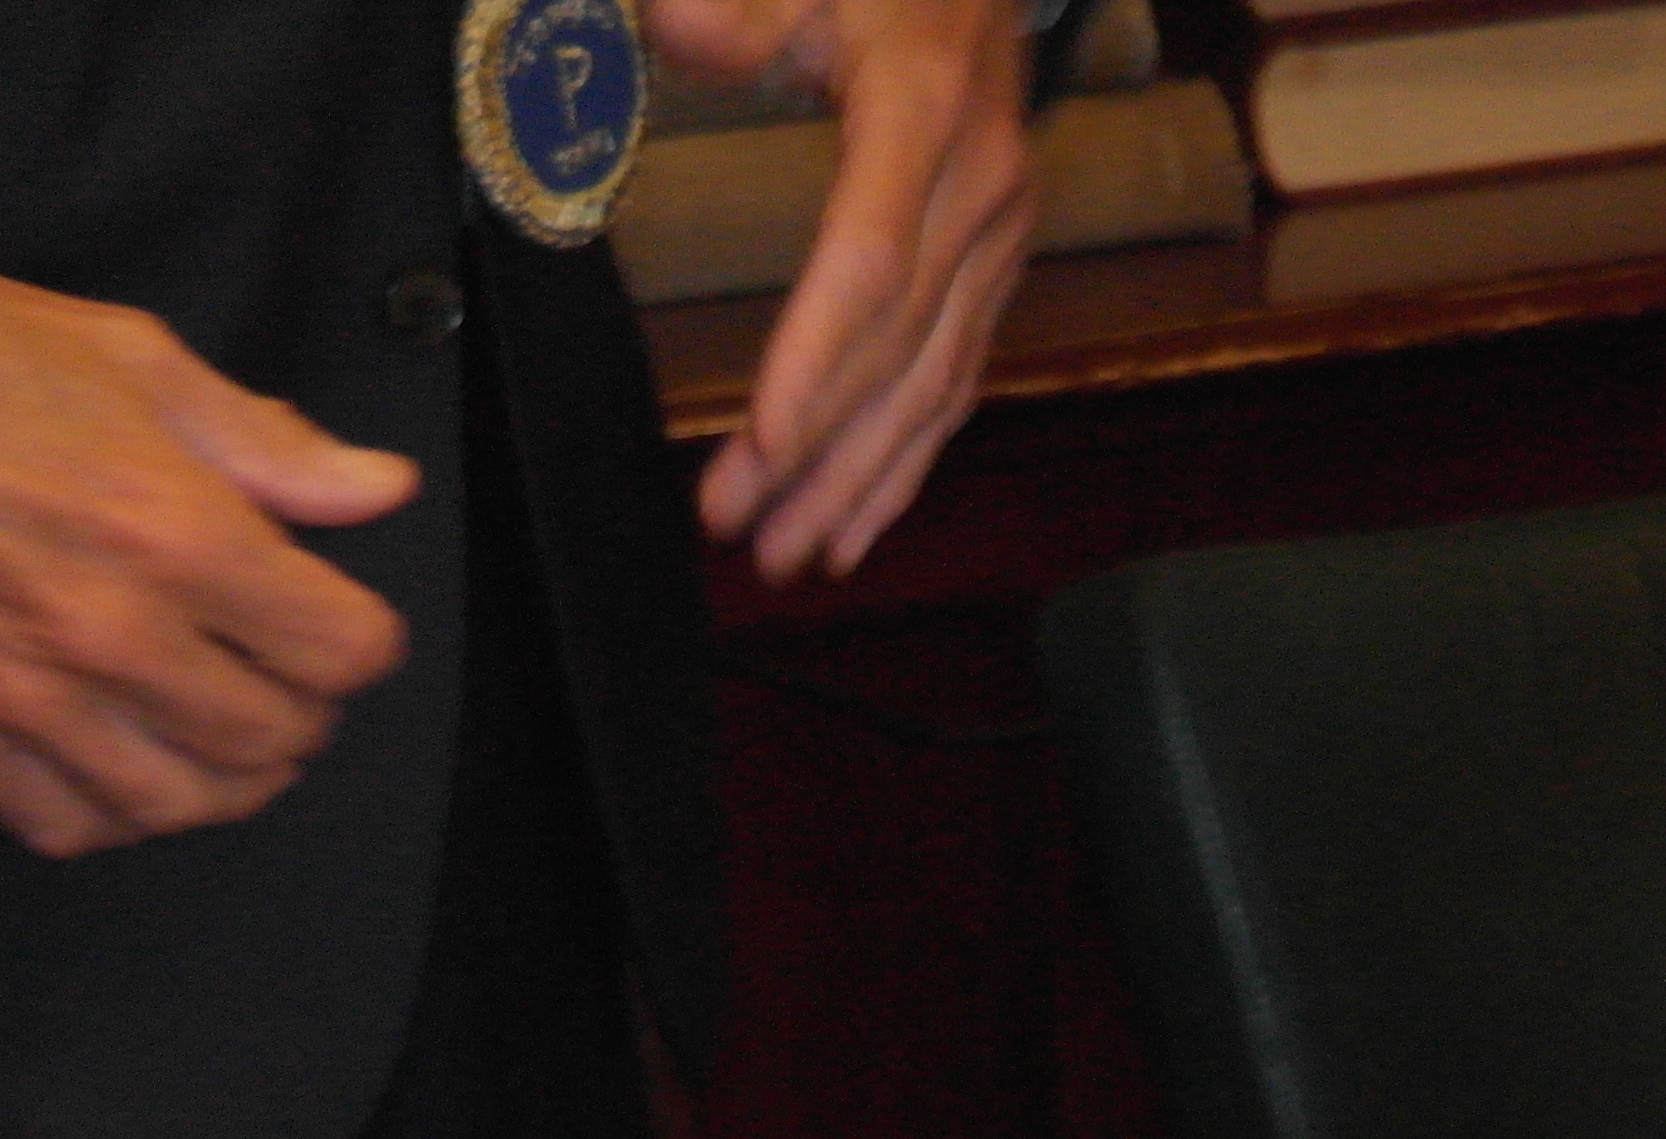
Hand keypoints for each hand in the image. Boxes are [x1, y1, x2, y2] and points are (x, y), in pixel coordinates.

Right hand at [0, 253, 421, 856]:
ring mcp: (27, 695)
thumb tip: (378, 488)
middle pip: (276, 739)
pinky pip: (66, 824)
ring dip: (222, 778)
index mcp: (172, 532)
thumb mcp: (134, 359)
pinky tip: (123, 765)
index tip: (334, 617)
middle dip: (300, 710)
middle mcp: (110, 632)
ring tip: (214, 729)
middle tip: (273, 671)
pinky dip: (114, 814)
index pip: (341, 651)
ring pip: (182, 804)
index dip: (358, 637)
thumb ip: (268, 444)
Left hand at [646, 0, 1032, 576]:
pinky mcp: (998, 272)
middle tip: (741, 531)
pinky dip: (906, 464)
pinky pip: (954, 383)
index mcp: (924, 119)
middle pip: (895, 350)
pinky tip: (855, 528)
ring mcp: (998, 243)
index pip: (870, 262)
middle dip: (818, 454)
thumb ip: (736, 12)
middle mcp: (977, 195)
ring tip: (789, 557)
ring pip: (931, 386)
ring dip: (859, 485)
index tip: (765, 440)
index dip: (819, 358)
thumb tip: (667, 21)